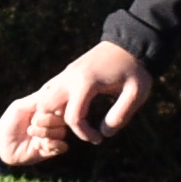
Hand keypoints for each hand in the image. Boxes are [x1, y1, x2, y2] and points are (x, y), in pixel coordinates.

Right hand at [1, 37, 151, 161]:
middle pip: (46, 108)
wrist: (129, 41)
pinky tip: (71, 111)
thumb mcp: (137, 93)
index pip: (73, 118)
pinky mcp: (67, 72)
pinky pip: (49, 91)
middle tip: (79, 130)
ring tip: (75, 122)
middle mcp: (70, 78)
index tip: (98, 140)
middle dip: (57, 125)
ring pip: (43, 98)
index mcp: (86, 83)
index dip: (84, 134)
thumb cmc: (135, 69)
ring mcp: (66, 73)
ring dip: (52, 114)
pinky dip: (53, 104)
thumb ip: (121, 115)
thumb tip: (104, 133)